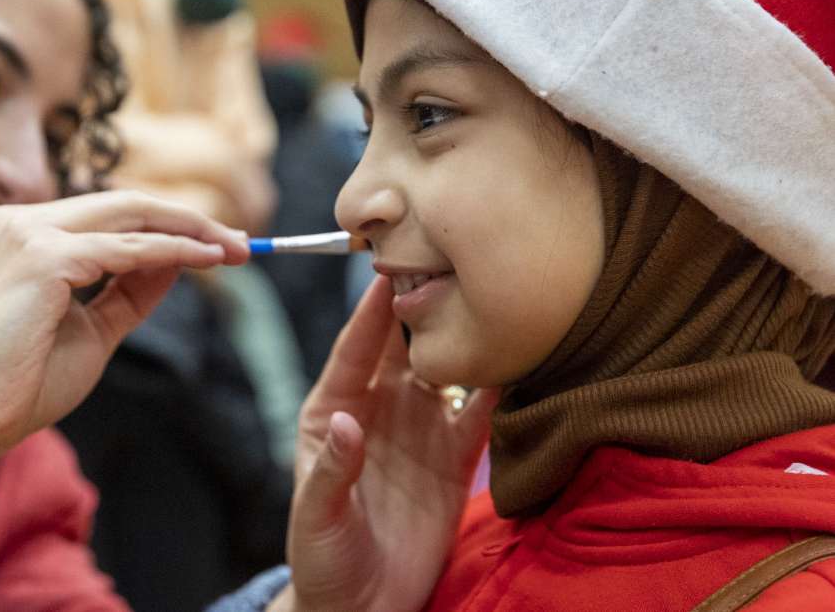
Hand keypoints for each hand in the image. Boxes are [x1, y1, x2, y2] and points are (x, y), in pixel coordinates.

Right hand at [0, 191, 248, 484]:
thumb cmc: (20, 383)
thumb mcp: (92, 328)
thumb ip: (131, 291)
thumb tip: (180, 260)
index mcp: (23, 233)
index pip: (109, 216)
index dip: (167, 226)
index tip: (217, 247)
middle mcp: (21, 221)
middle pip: (125, 205)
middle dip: (190, 221)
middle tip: (243, 245)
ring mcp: (29, 233)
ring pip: (131, 217)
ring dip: (191, 231)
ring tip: (237, 251)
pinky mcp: (43, 257)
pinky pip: (128, 250)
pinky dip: (173, 251)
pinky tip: (209, 260)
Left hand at [277, 276, 496, 611]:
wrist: (361, 605)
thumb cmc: (322, 555)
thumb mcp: (317, 516)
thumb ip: (333, 470)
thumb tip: (349, 422)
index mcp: (334, 408)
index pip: (356, 349)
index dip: (372, 312)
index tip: (388, 270)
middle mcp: (380, 407)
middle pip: (405, 345)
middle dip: (423, 304)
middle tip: (446, 260)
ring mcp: (420, 428)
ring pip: (448, 370)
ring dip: (465, 338)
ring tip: (490, 296)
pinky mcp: (455, 458)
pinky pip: (481, 415)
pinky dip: (500, 389)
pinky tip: (521, 358)